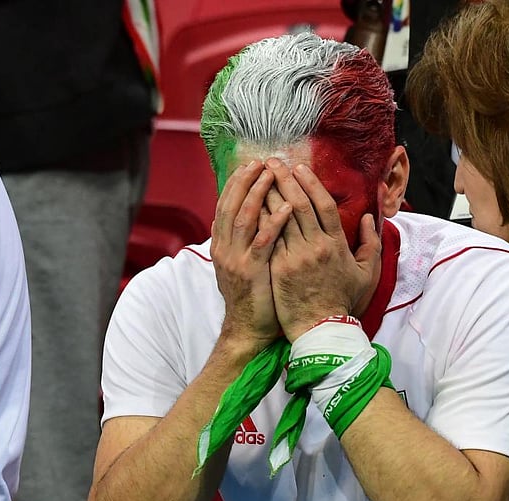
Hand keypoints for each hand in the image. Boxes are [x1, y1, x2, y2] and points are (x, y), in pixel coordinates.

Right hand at [210, 161, 291, 348]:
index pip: (226, 205)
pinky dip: (274, 223)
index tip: (250, 164)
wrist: (246, 330)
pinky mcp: (252, 272)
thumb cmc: (249, 298)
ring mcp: (237, 260)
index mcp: (222, 245)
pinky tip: (287, 208)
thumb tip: (231, 219)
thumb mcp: (236, 266)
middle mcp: (225, 249)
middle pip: (232, 205)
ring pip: (244, 218)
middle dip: (245, 181)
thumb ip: (235, 242)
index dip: (236, 183)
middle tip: (261, 161)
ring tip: (272, 174)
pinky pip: (263, 242)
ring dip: (258, 193)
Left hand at [265, 159, 381, 341]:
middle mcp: (316, 247)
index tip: (298, 167)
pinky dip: (259, 219)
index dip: (310, 183)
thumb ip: (371, 243)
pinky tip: (250, 205)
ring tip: (258, 177)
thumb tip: (368, 217)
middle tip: (272, 162)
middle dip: (284, 180)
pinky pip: (268, 238)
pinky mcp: (278, 269)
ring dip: (268, 194)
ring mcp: (295, 258)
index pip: (323, 205)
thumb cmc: (343, 301)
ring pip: (280, 218)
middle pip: (298, 204)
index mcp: (336, 244)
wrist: (321, 328)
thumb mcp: (367, 273)